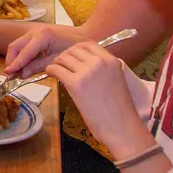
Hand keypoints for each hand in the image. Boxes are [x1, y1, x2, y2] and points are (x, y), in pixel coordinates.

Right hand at [3, 24, 85, 76]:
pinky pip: (24, 43)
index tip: (8, 74)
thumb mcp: (56, 60)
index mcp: (42, 36)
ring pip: (18, 44)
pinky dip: (22, 54)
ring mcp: (35, 30)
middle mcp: (35, 30)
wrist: (86, 36)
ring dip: (15, 57)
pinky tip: (24, 64)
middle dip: (11, 60)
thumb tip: (22, 74)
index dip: (14, 65)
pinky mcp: (36, 32)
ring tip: (16, 71)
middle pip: (15, 46)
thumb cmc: (74, 48)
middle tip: (10, 74)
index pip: (23, 53)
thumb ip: (37, 67)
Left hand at [46, 42, 153, 157]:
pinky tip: (51, 75)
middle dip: (64, 57)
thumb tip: (82, 63)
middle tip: (61, 65)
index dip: (75, 50)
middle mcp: (100, 62)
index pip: (87, 44)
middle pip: (72, 50)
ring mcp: (88, 72)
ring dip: (57, 63)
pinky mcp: (76, 84)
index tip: (71, 57)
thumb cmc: (119, 110)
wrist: (122, 129)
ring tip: (56, 71)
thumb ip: (102, 69)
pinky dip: (50, 71)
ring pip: (63, 58)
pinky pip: (56, 69)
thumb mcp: (115, 81)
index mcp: (111, 61)